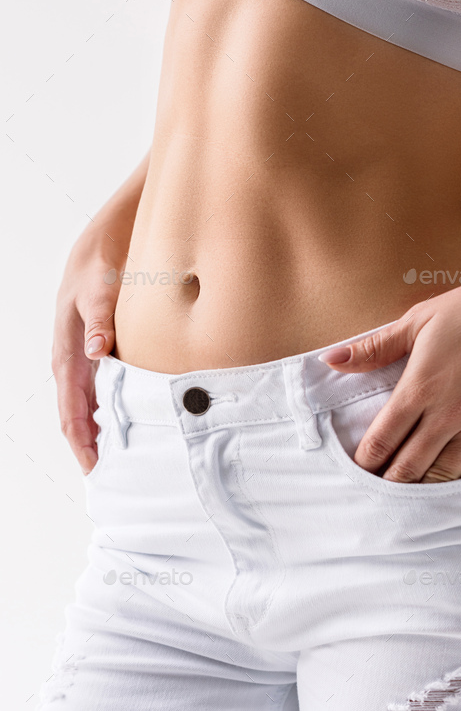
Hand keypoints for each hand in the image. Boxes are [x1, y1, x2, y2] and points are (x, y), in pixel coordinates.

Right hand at [51, 243, 120, 474]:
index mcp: (68, 354)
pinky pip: (108, 386)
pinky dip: (116, 406)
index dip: (81, 441)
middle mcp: (76, 360)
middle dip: (92, 445)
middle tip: (114, 474)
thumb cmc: (97, 267)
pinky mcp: (106, 347)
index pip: (71, 410)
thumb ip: (100, 321)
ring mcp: (90, 355)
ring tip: (125, 456)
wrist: (104, 244)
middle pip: (80, 415)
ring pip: (94, 403)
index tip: (93, 467)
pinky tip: (133, 417)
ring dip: (105, 429)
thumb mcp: (98, 292)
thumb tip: (97, 353)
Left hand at [318, 260, 460, 482]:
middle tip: (376, 489)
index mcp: (420, 387)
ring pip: (442, 472)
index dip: (367, 458)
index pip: (383, 437)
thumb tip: (333, 358)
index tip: (358, 467)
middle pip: (409, 464)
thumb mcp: (420, 320)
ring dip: (422, 485)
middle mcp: (446, 414)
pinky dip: (460, 478)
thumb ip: (376, 346)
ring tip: (408, 491)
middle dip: (389, 480)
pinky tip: (451, 479)